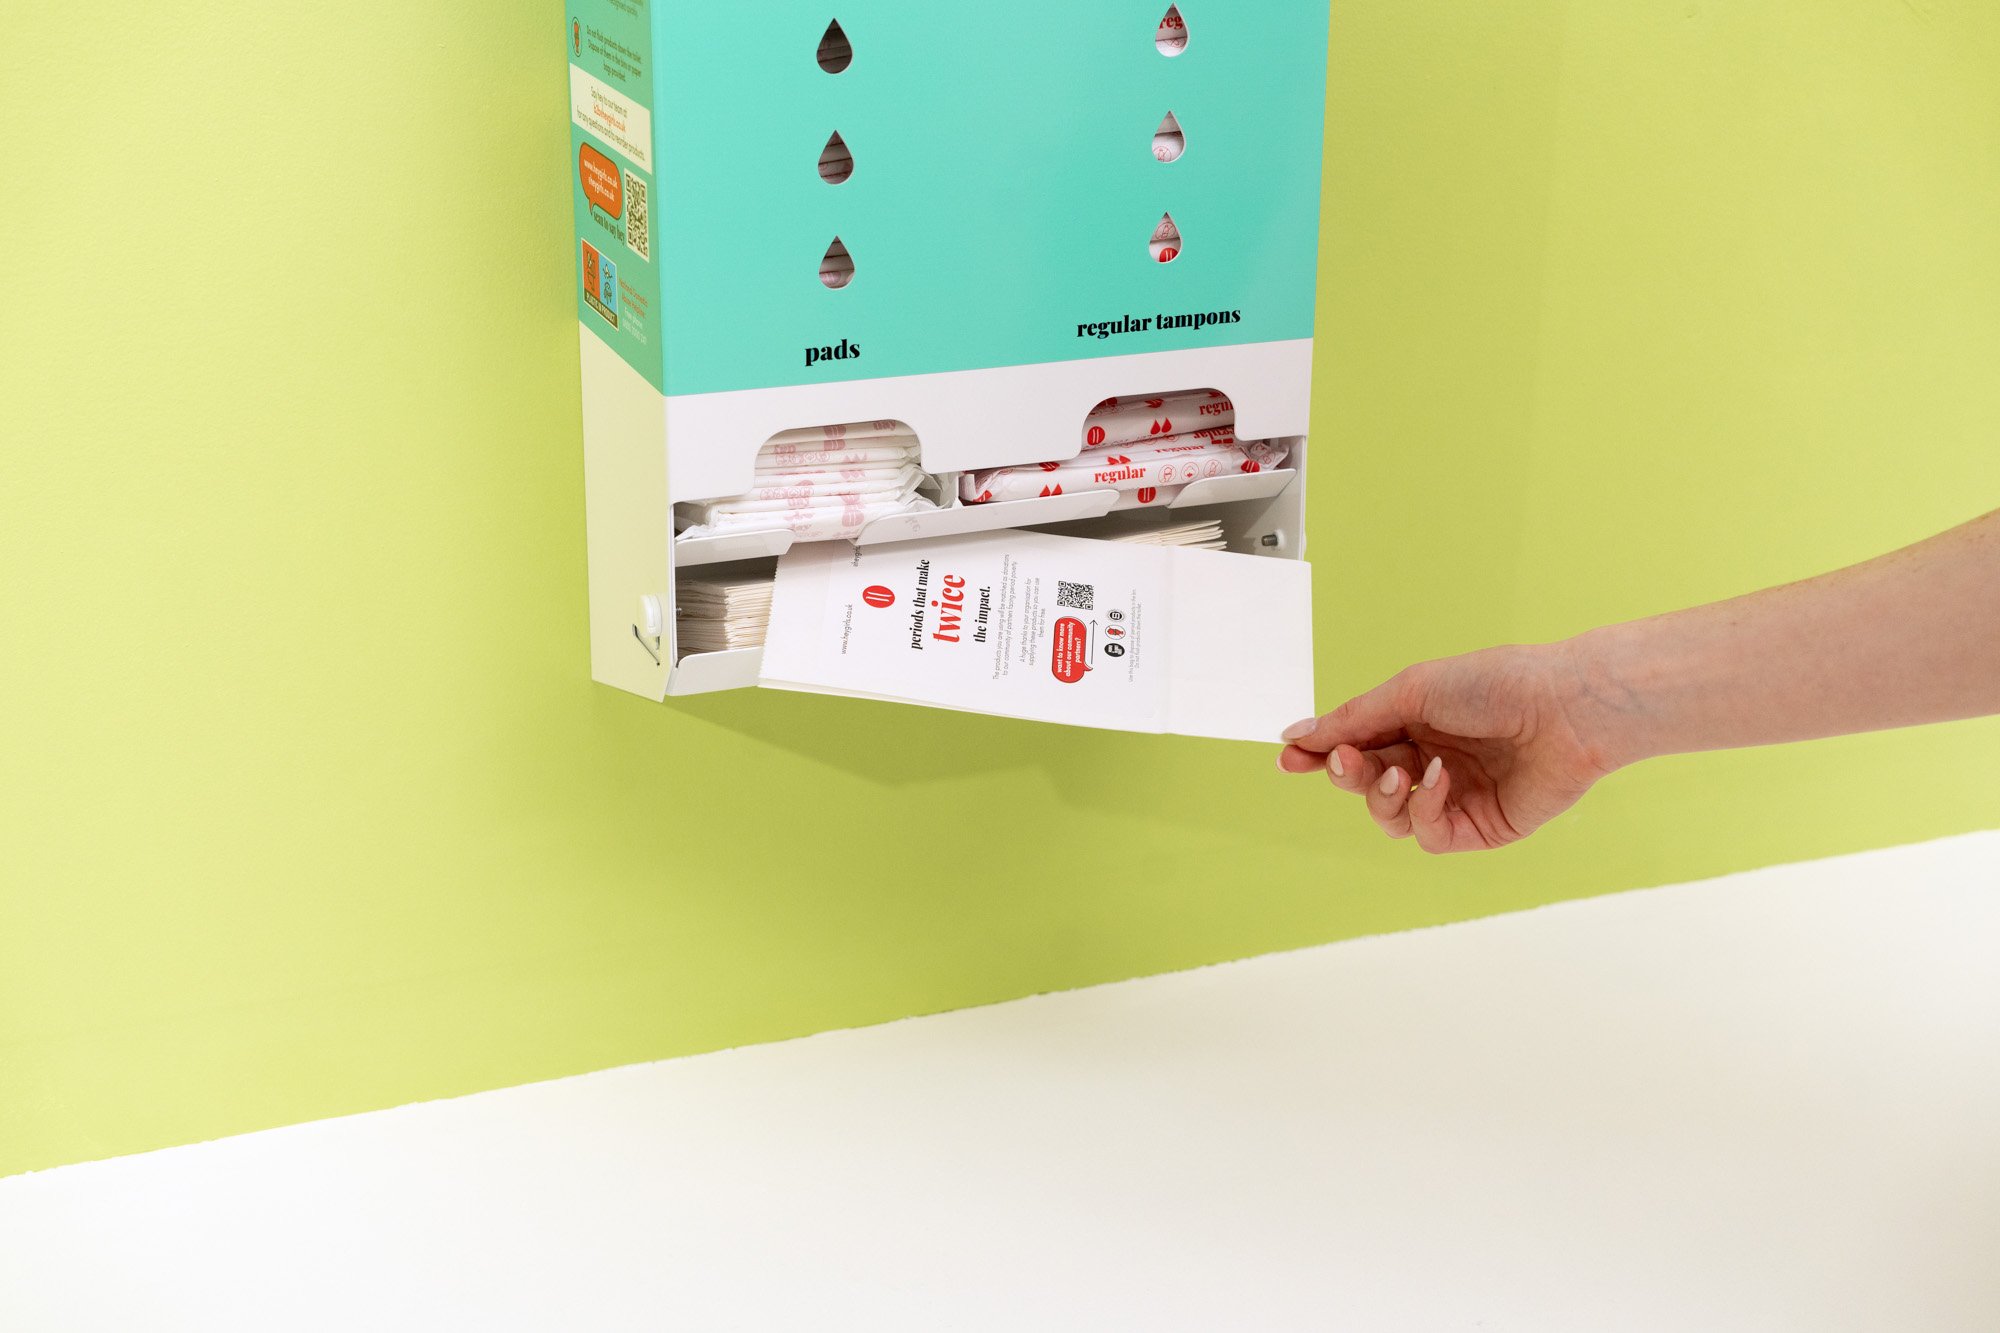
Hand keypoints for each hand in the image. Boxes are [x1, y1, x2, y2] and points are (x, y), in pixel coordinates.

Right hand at [1276, 642, 1619, 852]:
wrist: (1564, 708)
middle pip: (1364, 783)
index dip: (1319, 754)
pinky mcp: (1478, 828)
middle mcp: (1429, 759)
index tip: (1289, 759)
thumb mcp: (1411, 690)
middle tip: (1345, 761)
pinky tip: (1440, 781)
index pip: (1353, 745)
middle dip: (1348, 774)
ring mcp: (1453, 796)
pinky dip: (1424, 809)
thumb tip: (1296, 735)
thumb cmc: (1496, 684)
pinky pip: (1428, 835)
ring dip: (1384, 796)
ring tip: (1404, 772)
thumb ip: (1352, 719)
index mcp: (1413, 721)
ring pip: (1389, 816)